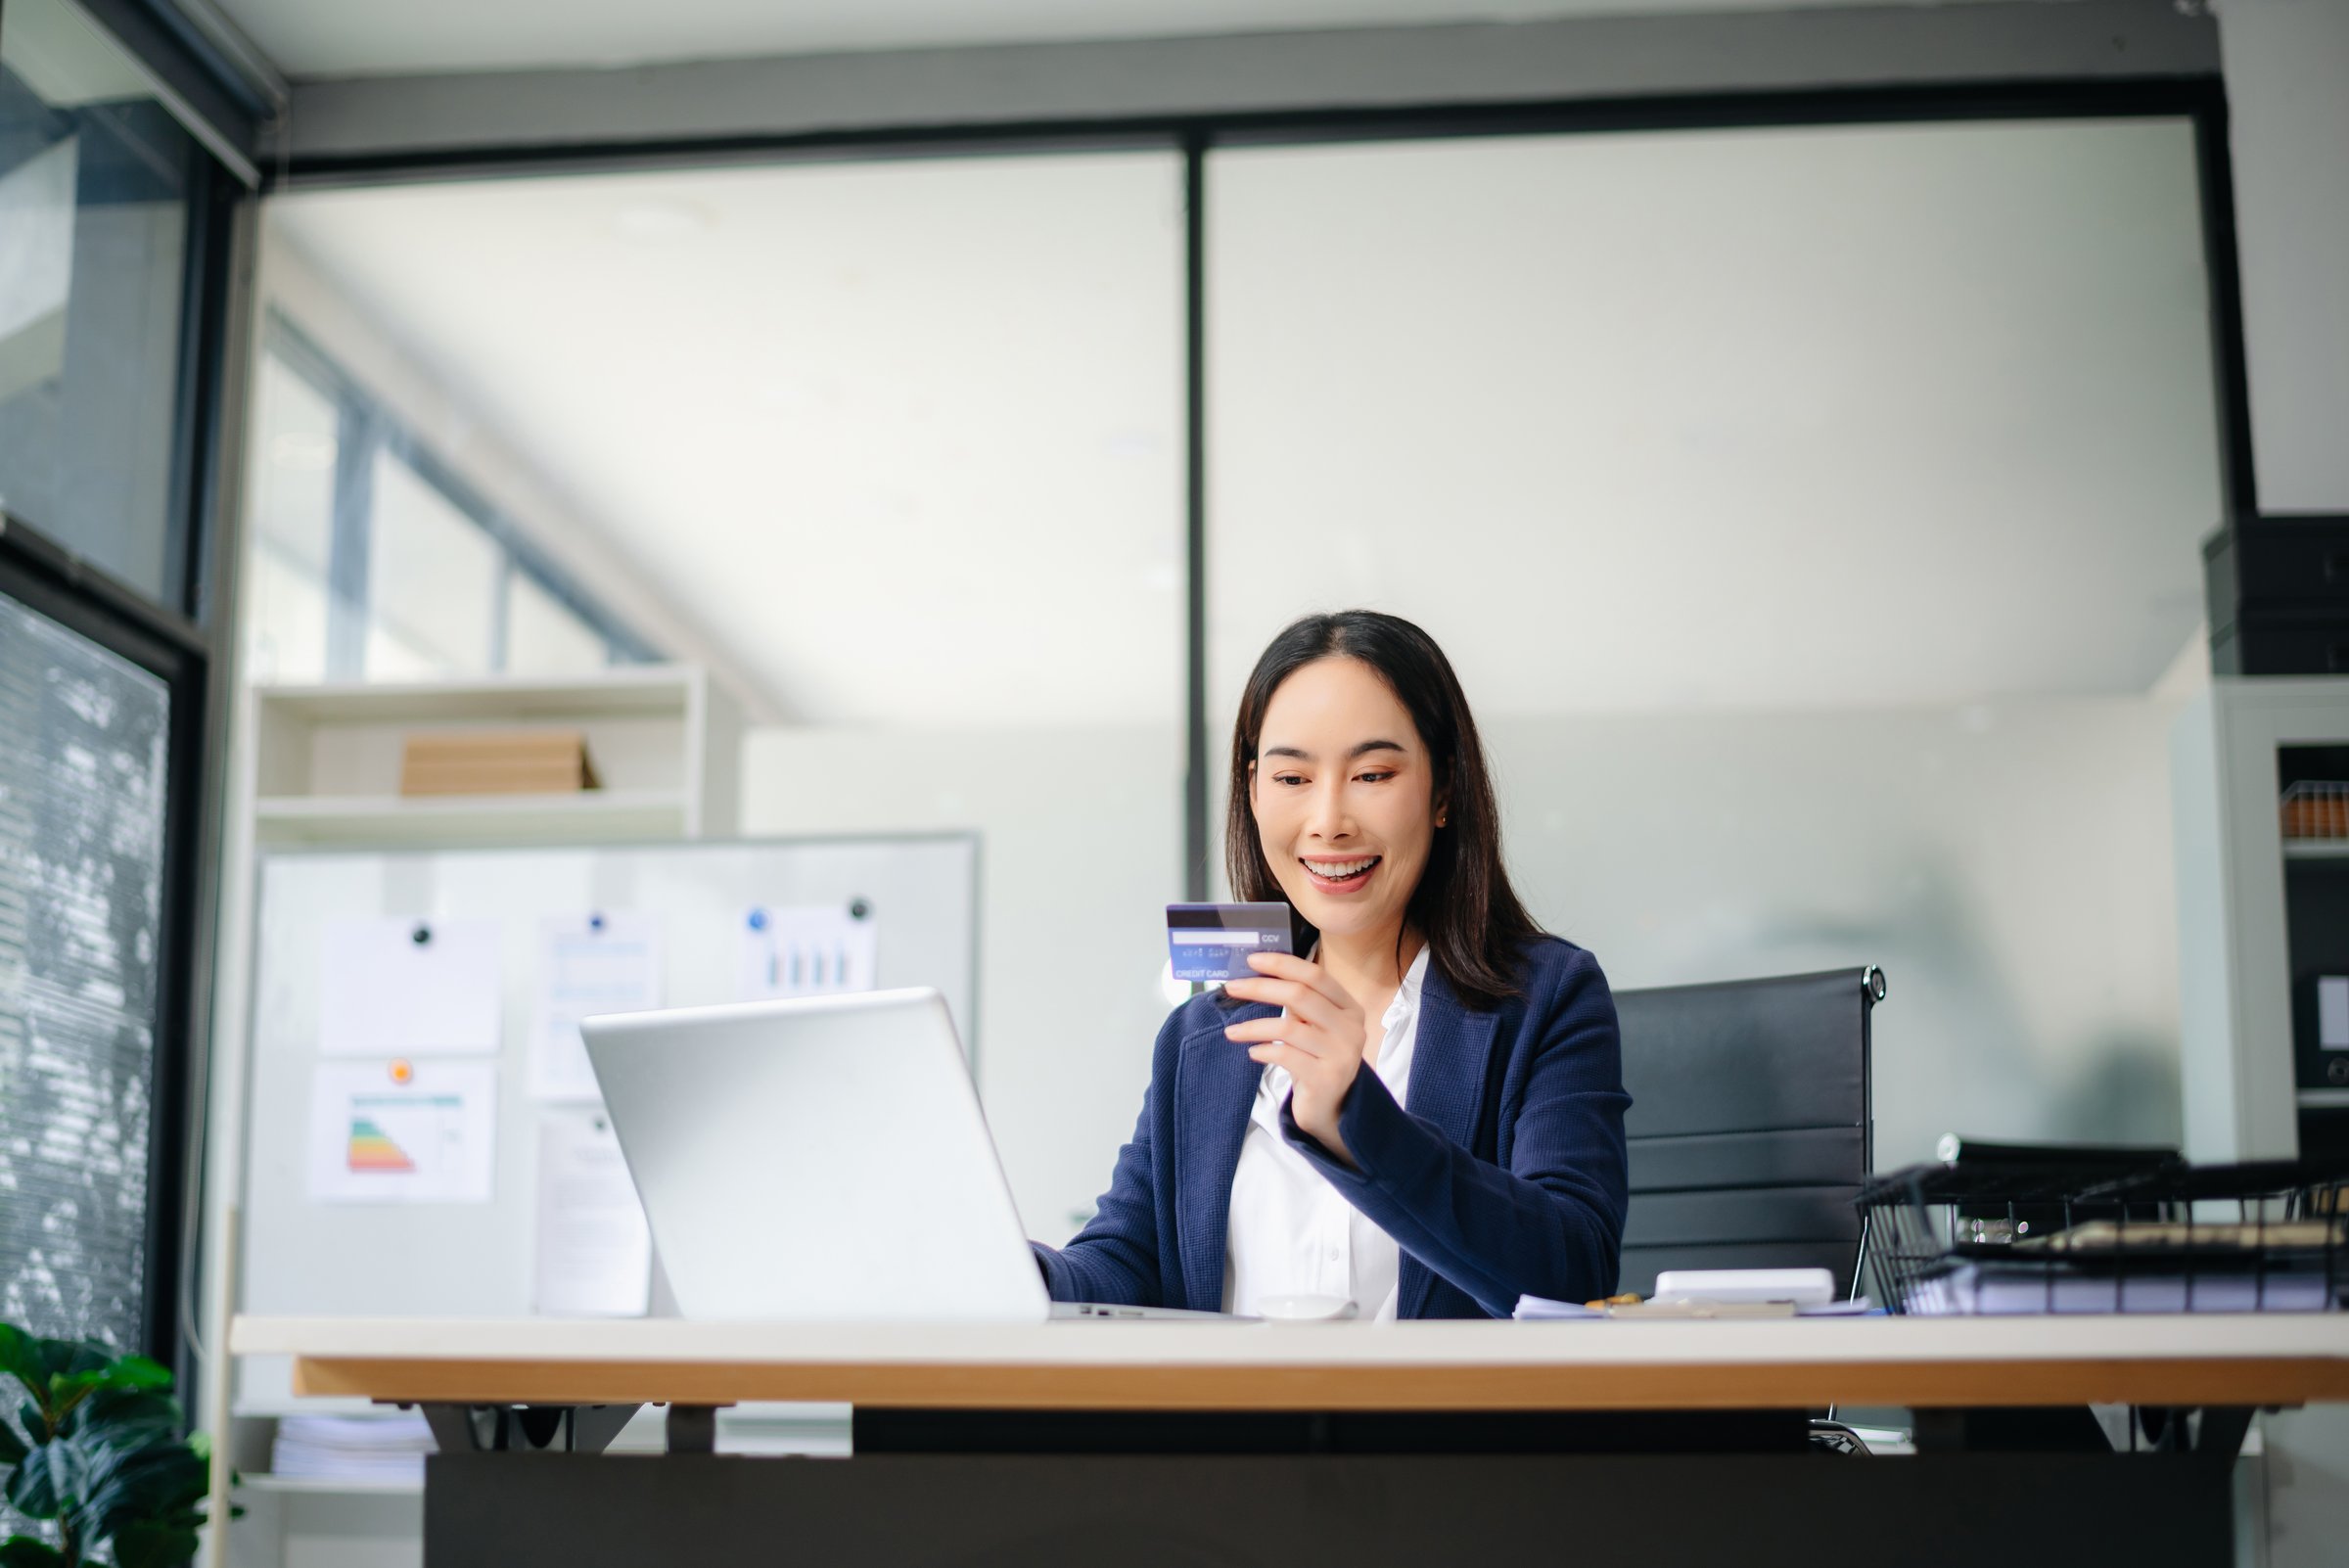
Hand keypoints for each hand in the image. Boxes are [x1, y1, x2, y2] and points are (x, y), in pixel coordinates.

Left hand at [1222, 951, 1369, 1164]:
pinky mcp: (1326, 1078)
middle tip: (1232, 988)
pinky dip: (1264, 1050)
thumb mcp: (1314, 1028)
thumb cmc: (1318, 1061)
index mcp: (1349, 1008)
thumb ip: (1299, 1004)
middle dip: (1261, 988)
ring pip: (1288, 1027)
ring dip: (1253, 1026)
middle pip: (1300, 995)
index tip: (1251, 960)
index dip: (1282, 964)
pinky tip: (1253, 1053)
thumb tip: (1258, 975)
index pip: (1315, 976)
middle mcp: (1351, 1028)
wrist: (1334, 1109)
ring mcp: (1341, 1054)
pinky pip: (1286, 1056)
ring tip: (1232, 1031)